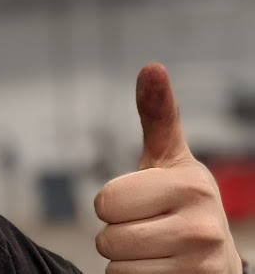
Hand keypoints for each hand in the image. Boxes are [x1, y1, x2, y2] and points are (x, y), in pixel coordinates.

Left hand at [94, 63, 242, 273]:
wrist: (214, 256)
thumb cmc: (179, 200)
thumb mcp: (169, 158)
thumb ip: (158, 115)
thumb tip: (152, 66)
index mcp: (189, 183)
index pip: (105, 202)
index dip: (112, 204)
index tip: (140, 202)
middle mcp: (202, 225)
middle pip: (107, 237)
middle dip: (117, 233)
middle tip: (146, 228)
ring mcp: (200, 263)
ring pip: (115, 265)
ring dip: (125, 260)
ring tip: (154, 250)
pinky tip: (159, 270)